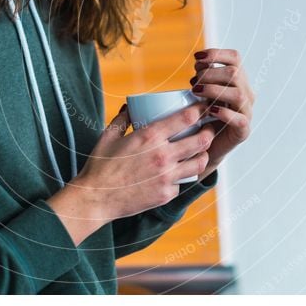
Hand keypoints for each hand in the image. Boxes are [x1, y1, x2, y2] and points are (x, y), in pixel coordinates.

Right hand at [71, 102, 216, 221]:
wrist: (95, 199)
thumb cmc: (100, 165)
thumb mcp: (109, 136)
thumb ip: (122, 119)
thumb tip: (130, 106)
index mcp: (150, 137)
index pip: (187, 118)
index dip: (200, 110)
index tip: (202, 107)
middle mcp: (163, 156)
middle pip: (201, 140)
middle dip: (209, 132)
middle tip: (207, 129)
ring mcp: (167, 177)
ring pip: (199, 163)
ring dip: (203, 154)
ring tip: (201, 151)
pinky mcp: (166, 194)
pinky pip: (183, 182)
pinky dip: (182, 176)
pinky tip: (179, 172)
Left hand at [189, 48, 254, 179]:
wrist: (205, 147)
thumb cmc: (201, 117)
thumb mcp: (200, 93)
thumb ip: (201, 78)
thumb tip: (196, 63)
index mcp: (238, 80)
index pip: (235, 58)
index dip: (216, 54)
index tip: (196, 58)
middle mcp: (246, 94)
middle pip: (234, 73)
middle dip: (210, 73)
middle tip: (193, 81)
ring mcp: (246, 112)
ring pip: (238, 94)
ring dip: (214, 90)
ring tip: (196, 92)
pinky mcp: (243, 131)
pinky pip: (239, 119)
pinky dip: (224, 113)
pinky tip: (209, 110)